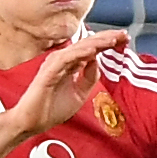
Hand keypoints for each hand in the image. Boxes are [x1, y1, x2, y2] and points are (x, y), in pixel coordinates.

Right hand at [12, 27, 127, 133]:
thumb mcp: (79, 94)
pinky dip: (80, 53)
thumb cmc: (51, 109)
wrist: (32, 123)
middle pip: (87, 44)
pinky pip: (66, 59)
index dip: (108, 42)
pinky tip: (93, 50)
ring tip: (112, 39)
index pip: (91, 49)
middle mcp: (63, 61)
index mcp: (71, 64)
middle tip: (124, 34)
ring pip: (79, 48)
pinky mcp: (48, 72)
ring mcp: (55, 65)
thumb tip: (97, 61)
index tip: (124, 39)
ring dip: (96, 43)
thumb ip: (89, 78)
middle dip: (106, 38)